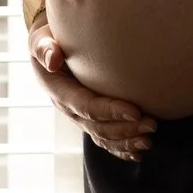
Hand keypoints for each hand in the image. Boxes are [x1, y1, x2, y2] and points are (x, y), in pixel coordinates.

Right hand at [27, 18, 156, 161]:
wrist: (48, 46)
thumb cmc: (48, 38)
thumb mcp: (40, 39)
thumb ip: (44, 47)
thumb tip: (53, 60)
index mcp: (59, 91)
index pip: (86, 106)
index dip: (110, 111)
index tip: (136, 111)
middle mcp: (69, 108)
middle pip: (98, 126)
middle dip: (125, 129)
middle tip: (151, 125)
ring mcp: (79, 116)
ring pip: (103, 137)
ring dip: (126, 141)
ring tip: (148, 140)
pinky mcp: (89, 118)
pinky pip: (104, 140)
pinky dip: (121, 149)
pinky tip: (138, 153)